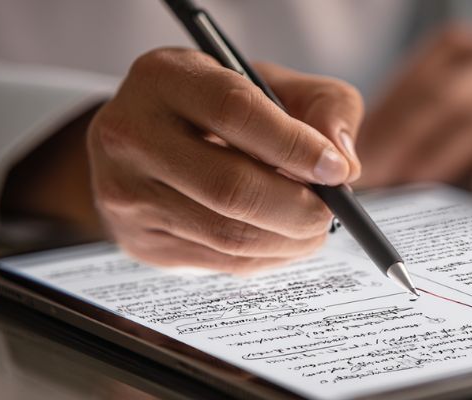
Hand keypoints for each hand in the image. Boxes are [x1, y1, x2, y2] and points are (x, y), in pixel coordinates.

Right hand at [86, 48, 362, 271]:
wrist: (148, 142)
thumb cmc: (223, 107)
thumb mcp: (274, 84)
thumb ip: (324, 106)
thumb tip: (343, 162)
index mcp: (164, 77)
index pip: (234, 112)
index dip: (295, 146)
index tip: (335, 169)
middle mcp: (131, 134)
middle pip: (230, 186)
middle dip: (298, 206)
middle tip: (332, 208)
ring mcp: (128, 194)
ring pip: (228, 234)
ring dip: (290, 238)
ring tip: (316, 224)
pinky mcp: (141, 241)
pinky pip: (221, 261)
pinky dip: (269, 256)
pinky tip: (285, 238)